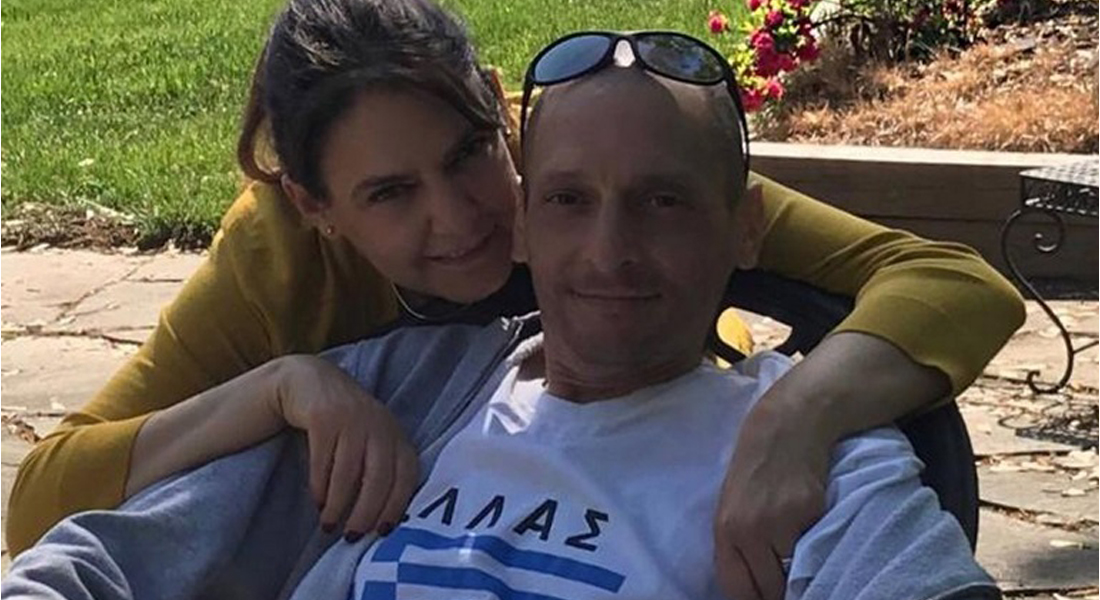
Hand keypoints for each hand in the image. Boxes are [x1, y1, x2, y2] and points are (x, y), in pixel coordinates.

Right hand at [273, 355, 418, 539]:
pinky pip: (322, 460)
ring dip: (338, 504)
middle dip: (366, 512)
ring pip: (348, 473)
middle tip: (352, 536)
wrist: (313, 383)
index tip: (382, 532)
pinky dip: (320, 486)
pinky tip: (318, 501)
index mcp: (397, 436)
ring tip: (329, 524)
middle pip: (378, 478)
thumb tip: (381, 523)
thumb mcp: (373, 442)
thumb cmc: (348, 425)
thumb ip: (382, 471)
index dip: (397, 505)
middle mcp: (379, 426)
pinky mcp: (324, 417)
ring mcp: (352, 419)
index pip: (407, 475)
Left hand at [713, 398, 829, 599]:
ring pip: (794, 576)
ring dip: (800, 576)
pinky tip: (816, 539)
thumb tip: (750, 588)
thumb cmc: (756, 467)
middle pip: (768, 590)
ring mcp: (780, 523)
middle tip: (788, 585)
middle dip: (779, 592)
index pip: (738, 590)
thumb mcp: (732, 506)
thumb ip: (737, 545)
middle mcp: (749, 532)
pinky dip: (819, 553)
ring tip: (802, 562)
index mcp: (725, 530)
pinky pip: (816, 552)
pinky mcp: (809, 515)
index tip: (765, 598)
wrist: (786, 427)